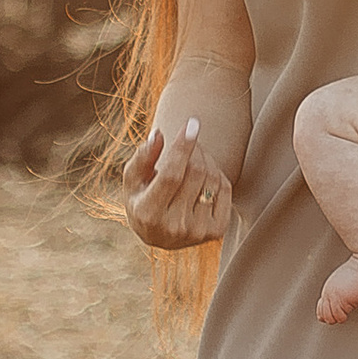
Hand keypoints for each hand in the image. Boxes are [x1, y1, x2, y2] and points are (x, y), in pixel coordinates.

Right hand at [125, 113, 235, 250]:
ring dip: (206, 159)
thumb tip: (158, 135)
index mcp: (148, 214)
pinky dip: (217, 175)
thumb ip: (142, 157)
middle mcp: (174, 226)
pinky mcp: (216, 231)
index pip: (171, 175)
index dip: (182, 147)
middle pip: (195, 173)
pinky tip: (203, 177)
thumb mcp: (133, 179)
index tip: (191, 124)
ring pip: (212, 178)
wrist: (159, 234)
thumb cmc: (142, 198)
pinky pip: (225, 189)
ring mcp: (197, 232)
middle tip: (189, 140)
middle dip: (195, 149)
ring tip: (194, 158)